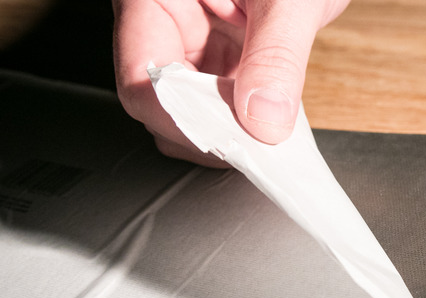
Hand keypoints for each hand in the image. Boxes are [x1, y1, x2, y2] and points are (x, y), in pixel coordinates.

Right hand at [113, 0, 349, 166]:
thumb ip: (276, 54)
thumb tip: (264, 118)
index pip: (142, 79)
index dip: (184, 120)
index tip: (229, 141)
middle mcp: (166, 20)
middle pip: (163, 102)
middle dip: (210, 129)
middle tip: (256, 142)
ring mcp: (192, 39)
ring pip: (193, 109)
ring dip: (232, 127)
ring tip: (269, 124)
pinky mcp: (219, 52)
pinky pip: (223, 100)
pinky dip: (248, 117)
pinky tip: (273, 114)